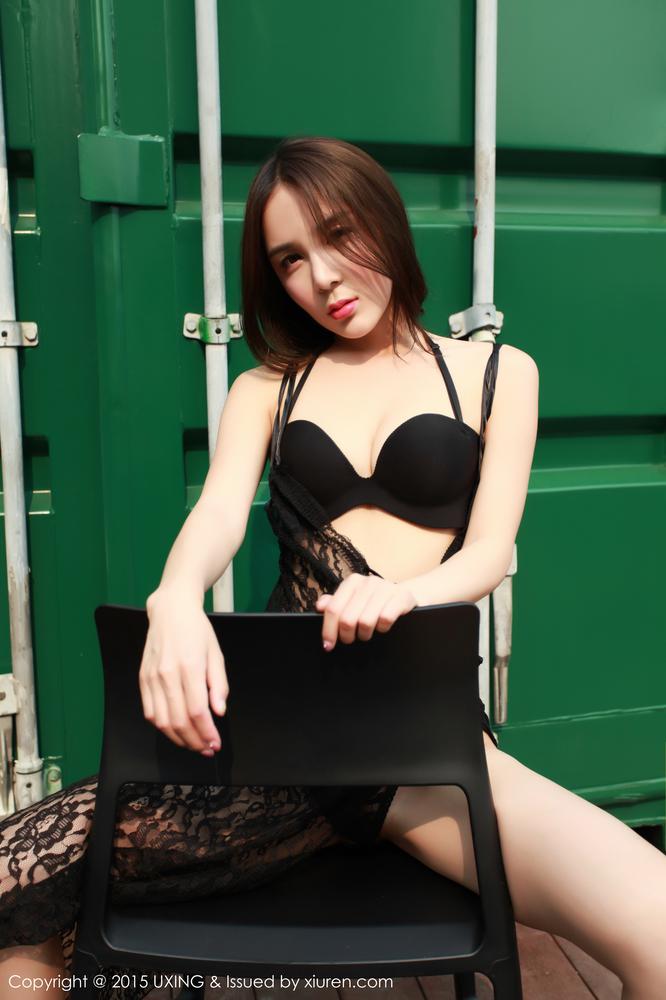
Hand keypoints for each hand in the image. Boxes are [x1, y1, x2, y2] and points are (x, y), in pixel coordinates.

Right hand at [140, 589, 228, 756]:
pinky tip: (175, 730)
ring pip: (162, 721)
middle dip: (195, 741)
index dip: (207, 733)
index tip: (215, 743)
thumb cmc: (196, 630)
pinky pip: (149, 712)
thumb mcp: (216, 654)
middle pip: (179, 721)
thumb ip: (219, 684)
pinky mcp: (142, 679)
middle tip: (207, 748)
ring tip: (193, 744)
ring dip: (178, 739)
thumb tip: (219, 711)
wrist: (170, 611)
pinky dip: (162, 727)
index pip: (197, 712)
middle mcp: (167, 674)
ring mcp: (152, 678)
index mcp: (189, 667)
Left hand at [315, 573, 417, 650]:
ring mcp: (386, 588)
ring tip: (366, 634)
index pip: (333, 609)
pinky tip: (382, 627)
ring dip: (365, 634)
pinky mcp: (402, 597)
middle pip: (347, 619)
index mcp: (352, 582)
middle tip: (350, 640)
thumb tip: (320, 606)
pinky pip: (385, 620)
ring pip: (365, 622)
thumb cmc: (374, 602)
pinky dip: (382, 629)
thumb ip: (335, 603)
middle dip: (347, 636)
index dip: (328, 630)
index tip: (328, 645)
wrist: (404, 596)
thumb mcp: (353, 600)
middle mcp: (368, 582)